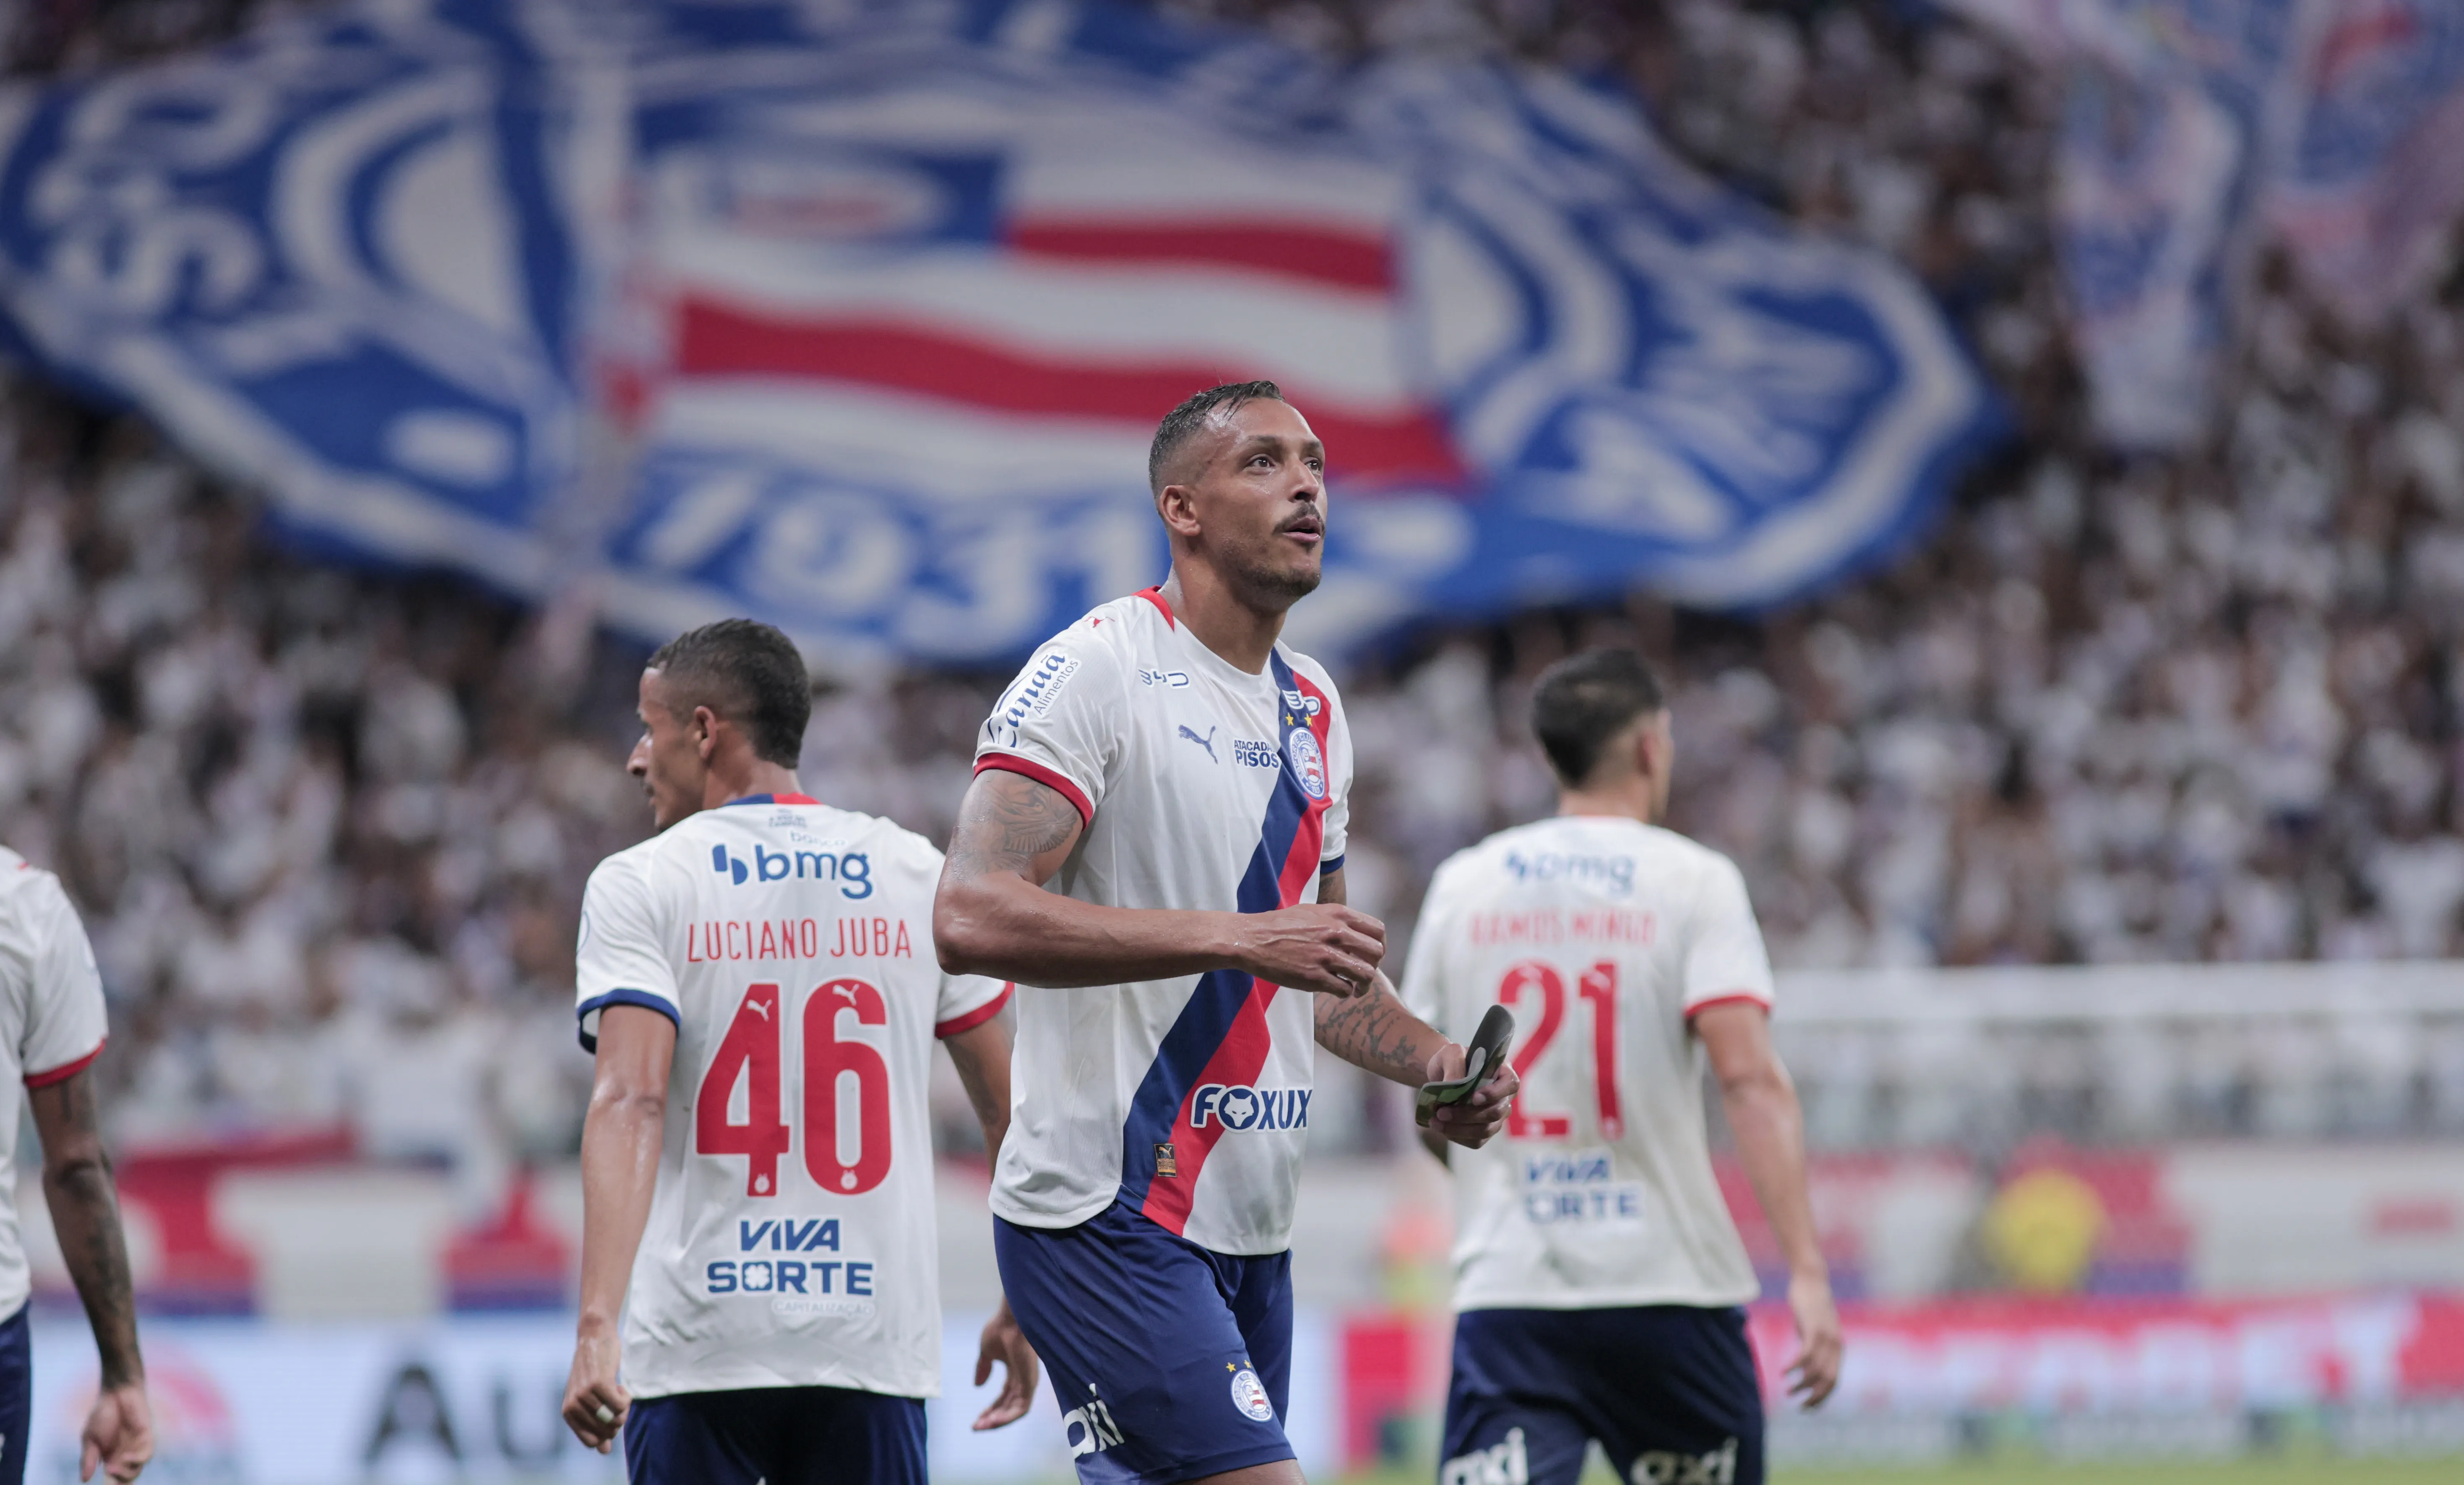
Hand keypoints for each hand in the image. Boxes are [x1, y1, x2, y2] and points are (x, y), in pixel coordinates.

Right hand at [80, 1380, 150, 1482]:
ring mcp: (136, 1447)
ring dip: (125, 1473)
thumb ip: (88, 1458)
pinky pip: (146, 1455)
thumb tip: (85, 1480)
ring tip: (112, 1468)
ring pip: (136, 1471)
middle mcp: (125, 1456)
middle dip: (120, 1484)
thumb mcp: (89, 1438)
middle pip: (126, 1479)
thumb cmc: (102, 1414)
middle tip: (110, 1482)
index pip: (113, 1480)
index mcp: (111, 1458)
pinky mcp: (146, 1437)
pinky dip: (137, 1460)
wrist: (116, 1392)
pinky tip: (126, 1457)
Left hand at [562, 1326, 630, 1453]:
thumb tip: (604, 1451)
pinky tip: (621, 1385)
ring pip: (615, 1419)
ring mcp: (585, 1395)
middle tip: (617, 1401)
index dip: (607, 1434)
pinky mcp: (598, 1384)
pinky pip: (621, 1405)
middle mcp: (573, 1406)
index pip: (591, 1442)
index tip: (611, 1416)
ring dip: (624, 1407)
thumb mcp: (592, 1399)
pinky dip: (627, 1398)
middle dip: (618, 1420)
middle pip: (606, 1432)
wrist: (594, 1336)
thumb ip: (597, 1424)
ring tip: (618, 1391)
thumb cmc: (594, 1369)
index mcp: (568, 1412)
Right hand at [971, 1299, 1040, 1429]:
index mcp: (1014, 1372)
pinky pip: (1022, 1408)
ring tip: (981, 1426)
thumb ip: (983, 1368)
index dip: (990, 1409)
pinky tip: (992, 1421)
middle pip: (1008, 1406)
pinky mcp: (1031, 1383)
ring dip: (998, 1421)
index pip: (1003, 1397)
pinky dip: (1007, 1417)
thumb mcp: (986, 1352)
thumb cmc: (1000, 1329)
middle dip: (992, 1418)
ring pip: (1015, 1411)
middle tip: (976, 1427)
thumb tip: (977, 1386)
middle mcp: (1023, 1378)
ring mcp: (1028, 1381)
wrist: (1011, 1319)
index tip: (976, 1419)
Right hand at [1232, 903, 1384, 997]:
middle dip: (1374, 966)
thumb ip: (1336, 921)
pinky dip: (1345, 993)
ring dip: (1363, 985)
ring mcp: (1326, 956)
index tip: (1371, 955)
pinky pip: (1344, 989)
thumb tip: (1355, 937)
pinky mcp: (1314, 977)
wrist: (1252, 939)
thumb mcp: (1312, 911)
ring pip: (1365, 974)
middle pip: (1376, 953)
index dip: (1379, 945)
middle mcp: (1336, 933)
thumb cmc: (1280, 925)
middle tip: (1363, 974)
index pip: (1378, 930)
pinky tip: (1337, 990)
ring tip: (1356, 989)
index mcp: (1337, 914)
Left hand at [1416, 1043, 1518, 1147]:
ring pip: (1485, 1130)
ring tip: (1436, 1122)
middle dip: (1467, 1115)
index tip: (1473, 1097)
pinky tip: (1443, 1129)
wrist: (1441, 1074)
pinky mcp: (1484, 1130)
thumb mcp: (1451, 1053)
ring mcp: (1496, 1116)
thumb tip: (1455, 1085)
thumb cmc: (1451, 1060)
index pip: (1510, 1084)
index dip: (1495, 1093)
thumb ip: (1455, 1065)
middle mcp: (1504, 1097)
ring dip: (1459, 1129)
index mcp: (1503, 1073)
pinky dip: (1458, 1137)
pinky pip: (1476, 1141)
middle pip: (1495, 1112)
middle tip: (1441, 1112)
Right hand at [1784, 1271, 1841, 1408]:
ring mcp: (1826, 1337)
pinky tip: (1783, 1372)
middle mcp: (1836, 1345)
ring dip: (1802, 1384)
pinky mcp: (1814, 1329)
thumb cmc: (1810, 1305)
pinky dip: (1794, 1366)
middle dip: (1814, 1397)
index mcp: (1838, 1348)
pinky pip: (1805, 1355)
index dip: (1822, 1398)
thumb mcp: (1813, 1331)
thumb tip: (1805, 1369)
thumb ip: (1813, 1349)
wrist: (1811, 1279)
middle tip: (1799, 1406)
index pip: (1833, 1382)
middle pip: (1828, 1381)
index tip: (1808, 1408)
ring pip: (1816, 1370)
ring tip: (1788, 1390)